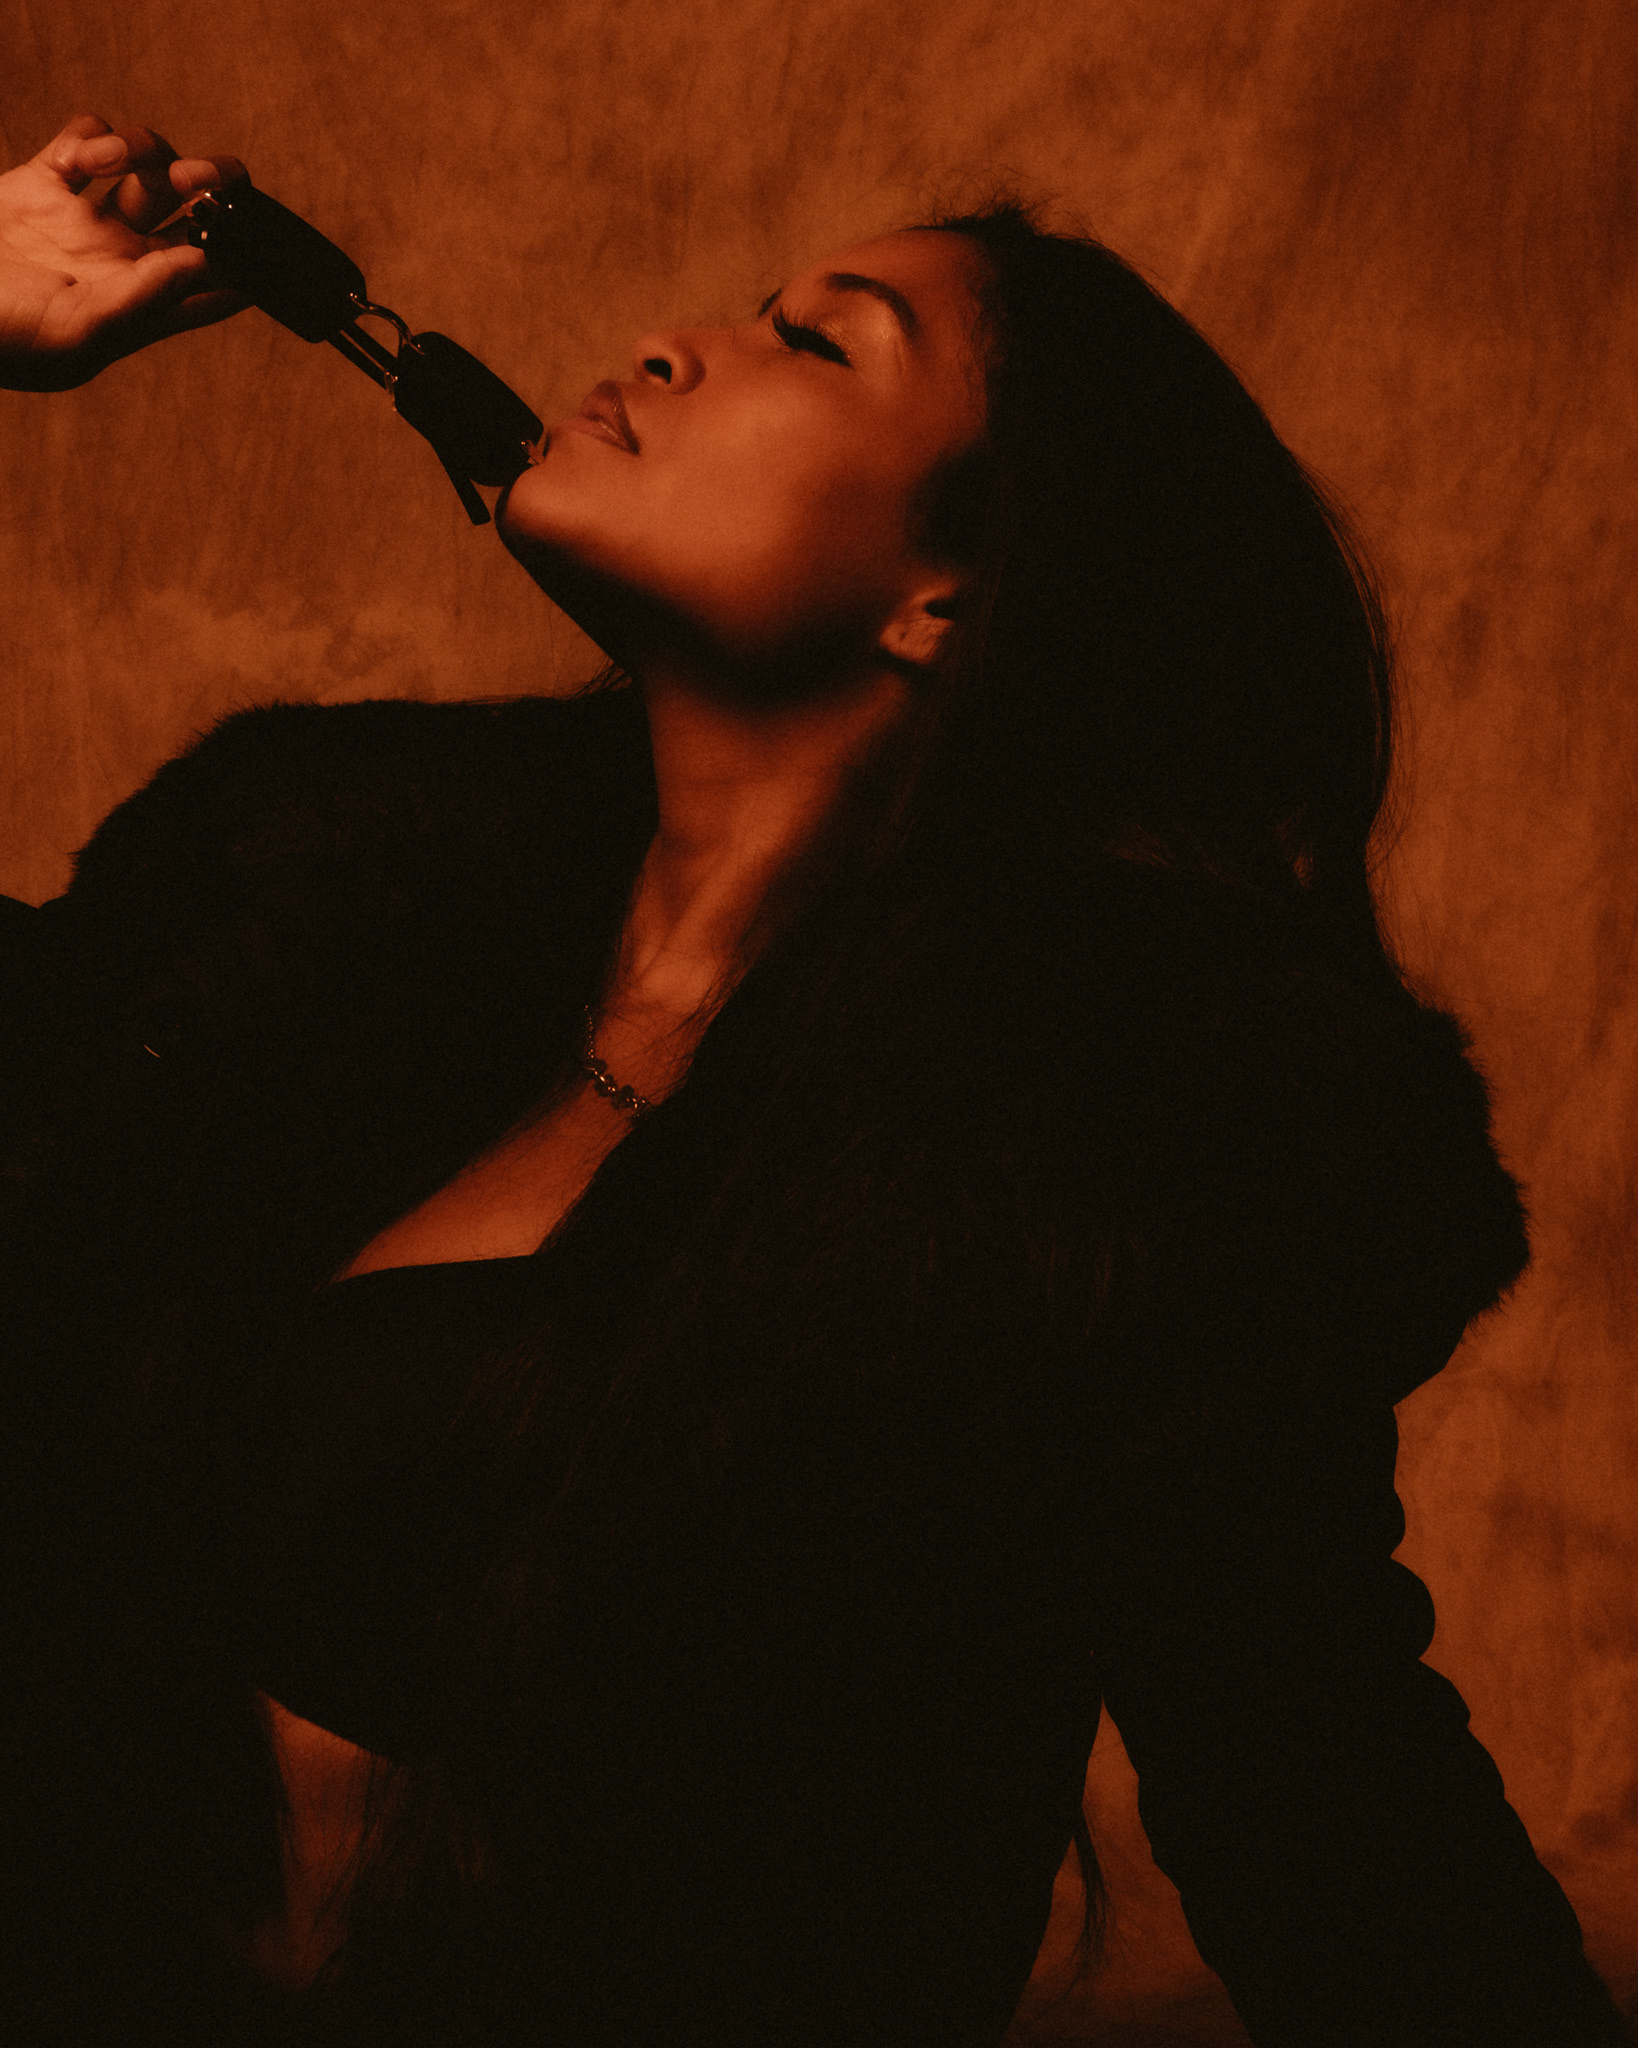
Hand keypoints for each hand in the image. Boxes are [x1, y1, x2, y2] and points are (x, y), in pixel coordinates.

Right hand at [0, 115, 246, 390]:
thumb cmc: (5, 335)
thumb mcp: (81, 329)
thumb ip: (145, 299)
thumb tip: (203, 267)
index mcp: (141, 304)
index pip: (217, 285)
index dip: (248, 261)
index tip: (263, 238)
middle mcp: (121, 260)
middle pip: (192, 215)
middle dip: (212, 191)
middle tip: (221, 176)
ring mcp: (84, 220)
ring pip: (146, 167)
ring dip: (145, 150)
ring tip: (116, 158)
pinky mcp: (43, 184)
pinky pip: (88, 141)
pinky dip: (93, 137)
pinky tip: (79, 159)